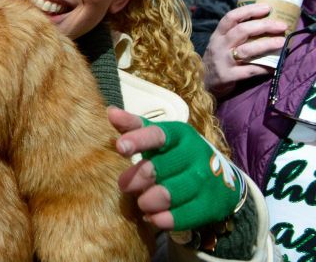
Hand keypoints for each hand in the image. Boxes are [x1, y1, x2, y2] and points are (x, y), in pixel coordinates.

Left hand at [109, 107, 243, 231]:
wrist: (220, 178)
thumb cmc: (176, 154)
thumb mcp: (158, 137)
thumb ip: (134, 126)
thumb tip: (111, 112)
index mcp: (179, 134)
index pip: (158, 135)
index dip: (138, 140)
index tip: (120, 147)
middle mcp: (194, 154)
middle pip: (162, 166)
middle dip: (139, 177)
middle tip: (124, 185)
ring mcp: (205, 180)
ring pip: (173, 193)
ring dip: (150, 200)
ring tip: (142, 203)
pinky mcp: (212, 204)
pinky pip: (187, 215)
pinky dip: (167, 219)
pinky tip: (154, 219)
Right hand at [203, 3, 286, 96]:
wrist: (201, 83)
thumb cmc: (218, 60)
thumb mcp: (220, 44)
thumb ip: (235, 34)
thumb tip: (264, 23)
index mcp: (218, 35)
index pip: (231, 17)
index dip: (249, 11)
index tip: (266, 8)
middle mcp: (218, 46)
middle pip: (242, 31)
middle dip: (264, 26)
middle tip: (281, 25)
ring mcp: (222, 61)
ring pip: (246, 50)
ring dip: (266, 45)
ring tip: (281, 42)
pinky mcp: (227, 76)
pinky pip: (249, 70)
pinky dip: (264, 67)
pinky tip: (274, 66)